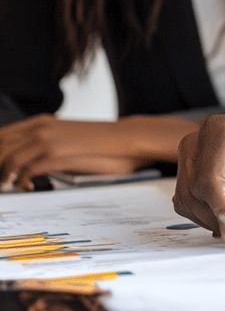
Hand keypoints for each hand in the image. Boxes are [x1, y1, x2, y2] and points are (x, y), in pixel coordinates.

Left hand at [0, 116, 147, 189]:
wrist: (126, 139)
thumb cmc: (99, 142)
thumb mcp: (66, 137)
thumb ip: (43, 144)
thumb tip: (21, 162)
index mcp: (41, 122)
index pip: (2, 136)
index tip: (0, 170)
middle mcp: (40, 128)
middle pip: (0, 147)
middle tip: (2, 182)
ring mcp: (47, 140)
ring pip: (7, 160)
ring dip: (4, 177)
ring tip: (10, 187)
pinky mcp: (57, 154)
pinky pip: (26, 171)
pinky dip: (21, 182)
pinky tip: (28, 187)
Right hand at [173, 115, 224, 243]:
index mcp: (224, 130)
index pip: (210, 176)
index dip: (220, 208)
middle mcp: (202, 143)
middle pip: (195, 191)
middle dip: (220, 218)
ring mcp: (196, 160)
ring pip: (191, 203)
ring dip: (218, 222)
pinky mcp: (198, 178)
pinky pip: (196, 207)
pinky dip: (216, 220)